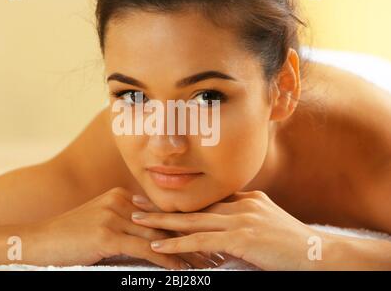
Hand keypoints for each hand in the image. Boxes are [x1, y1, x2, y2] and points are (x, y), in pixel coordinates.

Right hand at [37, 187, 220, 268]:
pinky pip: (144, 248)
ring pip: (158, 235)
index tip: (205, 234)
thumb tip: (152, 235)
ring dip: (184, 250)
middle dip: (191, 237)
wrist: (40, 240)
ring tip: (206, 262)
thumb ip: (126, 222)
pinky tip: (180, 268)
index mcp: (122, 196)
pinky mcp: (107, 233)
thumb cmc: (72, 235)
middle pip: (163, 222)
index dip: (185, 224)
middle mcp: (121, 201)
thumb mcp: (102, 221)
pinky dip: (165, 259)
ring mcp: (114, 215)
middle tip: (215, 248)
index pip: (160, 212)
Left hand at [131, 190, 326, 269]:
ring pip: (192, 221)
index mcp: (245, 198)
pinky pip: (201, 240)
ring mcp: (240, 219)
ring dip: (161, 222)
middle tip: (135, 202)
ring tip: (137, 220)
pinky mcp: (241, 237)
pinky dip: (177, 244)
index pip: (205, 199)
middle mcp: (240, 204)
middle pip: (193, 205)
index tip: (158, 199)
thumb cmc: (292, 243)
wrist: (317, 253)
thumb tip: (225, 226)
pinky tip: (158, 247)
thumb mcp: (266, 222)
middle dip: (162, 205)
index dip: (181, 200)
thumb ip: (244, 217)